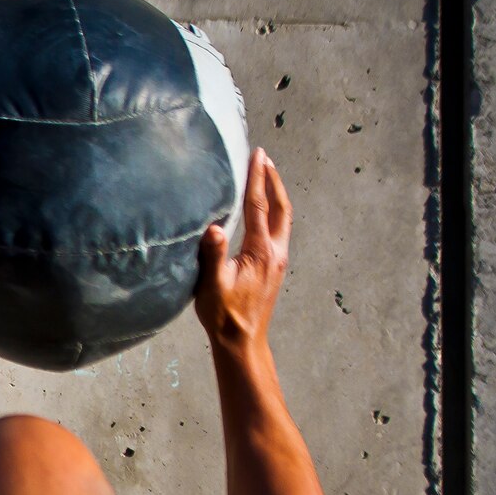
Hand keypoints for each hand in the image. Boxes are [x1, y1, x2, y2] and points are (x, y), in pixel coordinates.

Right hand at [196, 147, 291, 348]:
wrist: (242, 339)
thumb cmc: (224, 314)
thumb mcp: (212, 285)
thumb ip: (213, 255)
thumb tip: (213, 228)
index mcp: (261, 251)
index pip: (259, 207)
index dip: (257, 179)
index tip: (257, 155)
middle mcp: (276, 252)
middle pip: (280, 207)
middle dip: (273, 180)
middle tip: (264, 158)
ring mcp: (278, 260)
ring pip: (282, 218)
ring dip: (276, 195)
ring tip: (267, 177)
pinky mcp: (275, 267)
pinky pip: (279, 229)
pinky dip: (273, 211)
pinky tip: (264, 211)